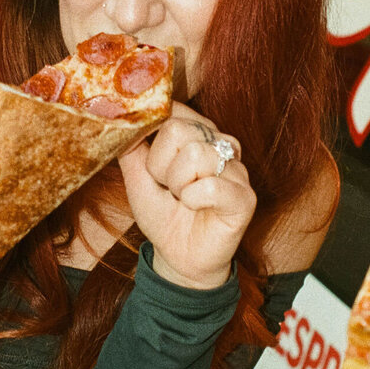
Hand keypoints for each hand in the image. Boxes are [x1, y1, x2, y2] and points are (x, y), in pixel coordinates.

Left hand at [119, 102, 255, 289]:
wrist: (179, 258)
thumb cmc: (164, 215)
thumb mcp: (137, 177)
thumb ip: (131, 146)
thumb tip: (124, 118)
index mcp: (198, 133)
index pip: (171, 110)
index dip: (151, 137)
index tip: (150, 164)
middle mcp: (221, 143)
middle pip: (178, 130)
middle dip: (161, 166)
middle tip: (170, 188)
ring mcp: (236, 168)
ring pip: (195, 155)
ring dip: (178, 185)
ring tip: (183, 199)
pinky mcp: (245, 196)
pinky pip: (211, 186)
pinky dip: (193, 200)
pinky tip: (196, 208)